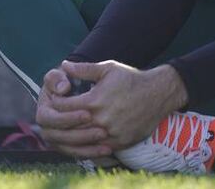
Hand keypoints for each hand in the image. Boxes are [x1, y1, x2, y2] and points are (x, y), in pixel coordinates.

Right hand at [35, 66, 112, 158]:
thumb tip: (62, 88)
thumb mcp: (65, 74)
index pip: (49, 118)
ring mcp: (56, 138)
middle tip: (101, 130)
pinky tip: (107, 150)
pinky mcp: (67, 146)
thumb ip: (59, 77)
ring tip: (106, 139)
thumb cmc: (70, 80)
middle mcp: (47, 126)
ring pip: (68, 148)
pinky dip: (90, 153)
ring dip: (87, 146)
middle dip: (79, 135)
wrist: (78, 89)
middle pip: (57, 136)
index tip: (88, 114)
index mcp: (44, 109)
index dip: (67, 118)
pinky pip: (76, 153)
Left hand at [55, 60, 188, 149]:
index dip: (56, 103)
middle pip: (70, 126)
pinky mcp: (120, 143)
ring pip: (82, 140)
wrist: (158, 94)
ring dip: (73, 135)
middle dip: (61, 121)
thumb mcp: (108, 68)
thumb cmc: (131, 79)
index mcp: (94, 101)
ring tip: (71, 128)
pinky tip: (86, 137)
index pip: (63, 107)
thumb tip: (64, 65)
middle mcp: (101, 120)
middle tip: (59, 117)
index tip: (56, 100)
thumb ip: (84, 69)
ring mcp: (110, 134)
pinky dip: (90, 145)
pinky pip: (98, 149)